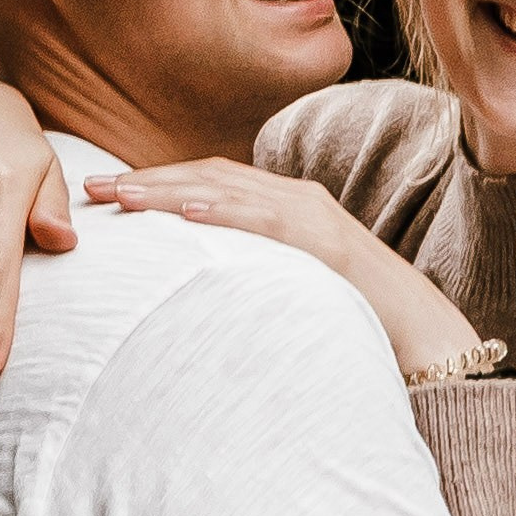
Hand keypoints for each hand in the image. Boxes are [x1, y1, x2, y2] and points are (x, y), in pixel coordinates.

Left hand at [85, 163, 485, 380]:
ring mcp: (314, 217)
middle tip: (90, 188)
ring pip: (229, 190)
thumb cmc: (355, 322)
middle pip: (208, 176)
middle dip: (147, 180)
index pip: (209, 183)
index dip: (155, 184)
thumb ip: (251, 277)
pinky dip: (224, 211)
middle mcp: (298, 200)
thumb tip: (198, 293)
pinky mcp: (327, 242)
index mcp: (287, 209)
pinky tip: (186, 211)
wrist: (425, 339)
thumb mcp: (290, 291)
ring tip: (121, 196)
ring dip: (168, 190)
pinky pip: (267, 220)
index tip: (105, 196)